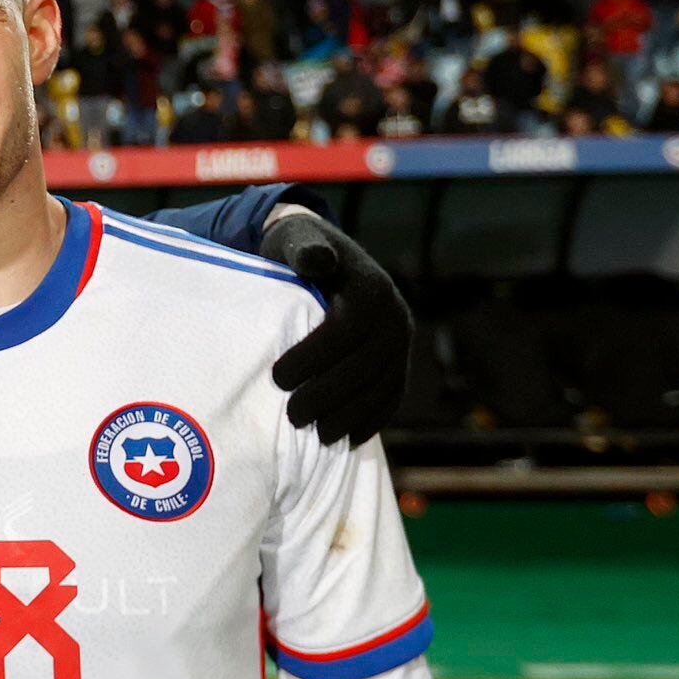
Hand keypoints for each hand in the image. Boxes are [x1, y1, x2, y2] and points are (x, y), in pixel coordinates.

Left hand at [261, 213, 412, 446]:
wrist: (326, 256)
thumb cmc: (299, 250)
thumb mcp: (296, 239)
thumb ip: (305, 249)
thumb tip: (317, 259)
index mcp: (371, 288)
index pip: (344, 331)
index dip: (312, 358)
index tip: (277, 378)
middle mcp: (395, 316)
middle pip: (364, 366)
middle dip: (327, 395)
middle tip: (292, 416)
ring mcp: (401, 342)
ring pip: (382, 388)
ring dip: (350, 416)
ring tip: (317, 434)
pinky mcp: (400, 362)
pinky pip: (392, 396)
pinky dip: (372, 419)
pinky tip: (349, 438)